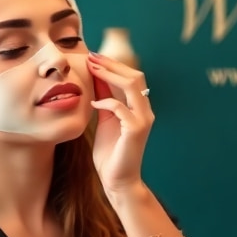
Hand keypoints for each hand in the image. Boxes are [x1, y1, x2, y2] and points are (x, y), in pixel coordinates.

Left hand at [88, 52, 153, 194]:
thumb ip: (104, 98)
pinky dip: (105, 101)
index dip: (113, 65)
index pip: (131, 77)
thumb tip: (96, 76)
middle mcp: (146, 110)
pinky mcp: (136, 130)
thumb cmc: (111, 152)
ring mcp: (143, 119)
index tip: (93, 57)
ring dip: (110, 74)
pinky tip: (92, 103)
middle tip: (91, 57)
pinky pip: (120, 107)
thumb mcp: (105, 119)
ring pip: (132, 86)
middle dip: (112, 64)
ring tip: (92, 69)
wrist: (117, 179)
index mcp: (140, 107)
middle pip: (135, 76)